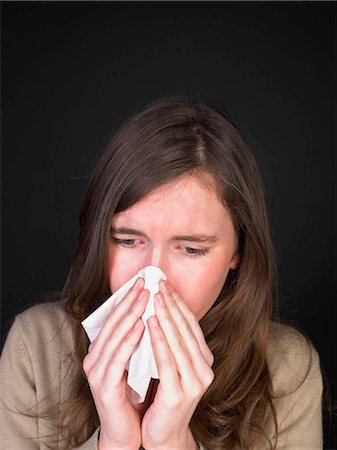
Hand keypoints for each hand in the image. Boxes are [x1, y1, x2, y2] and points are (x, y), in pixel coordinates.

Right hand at [82, 277, 148, 449]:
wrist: (126, 431)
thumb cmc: (133, 395)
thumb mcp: (134, 363)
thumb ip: (136, 342)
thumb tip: (151, 314)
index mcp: (101, 352)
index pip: (113, 319)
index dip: (127, 299)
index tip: (143, 282)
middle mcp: (94, 358)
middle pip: (112, 323)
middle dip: (129, 300)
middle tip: (144, 282)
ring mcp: (97, 372)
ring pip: (114, 336)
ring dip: (131, 314)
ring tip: (145, 297)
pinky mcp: (104, 386)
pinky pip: (118, 358)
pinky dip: (129, 340)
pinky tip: (141, 326)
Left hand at [142, 281, 213, 449]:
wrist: (163, 434)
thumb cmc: (164, 396)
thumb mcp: (173, 366)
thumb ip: (172, 344)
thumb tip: (161, 311)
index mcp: (203, 361)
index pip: (191, 325)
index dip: (179, 303)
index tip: (166, 285)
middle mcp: (204, 369)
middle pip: (186, 329)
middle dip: (171, 304)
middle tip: (159, 284)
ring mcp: (194, 382)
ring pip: (178, 341)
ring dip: (165, 316)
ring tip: (154, 298)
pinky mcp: (179, 393)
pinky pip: (167, 360)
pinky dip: (158, 339)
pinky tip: (150, 323)